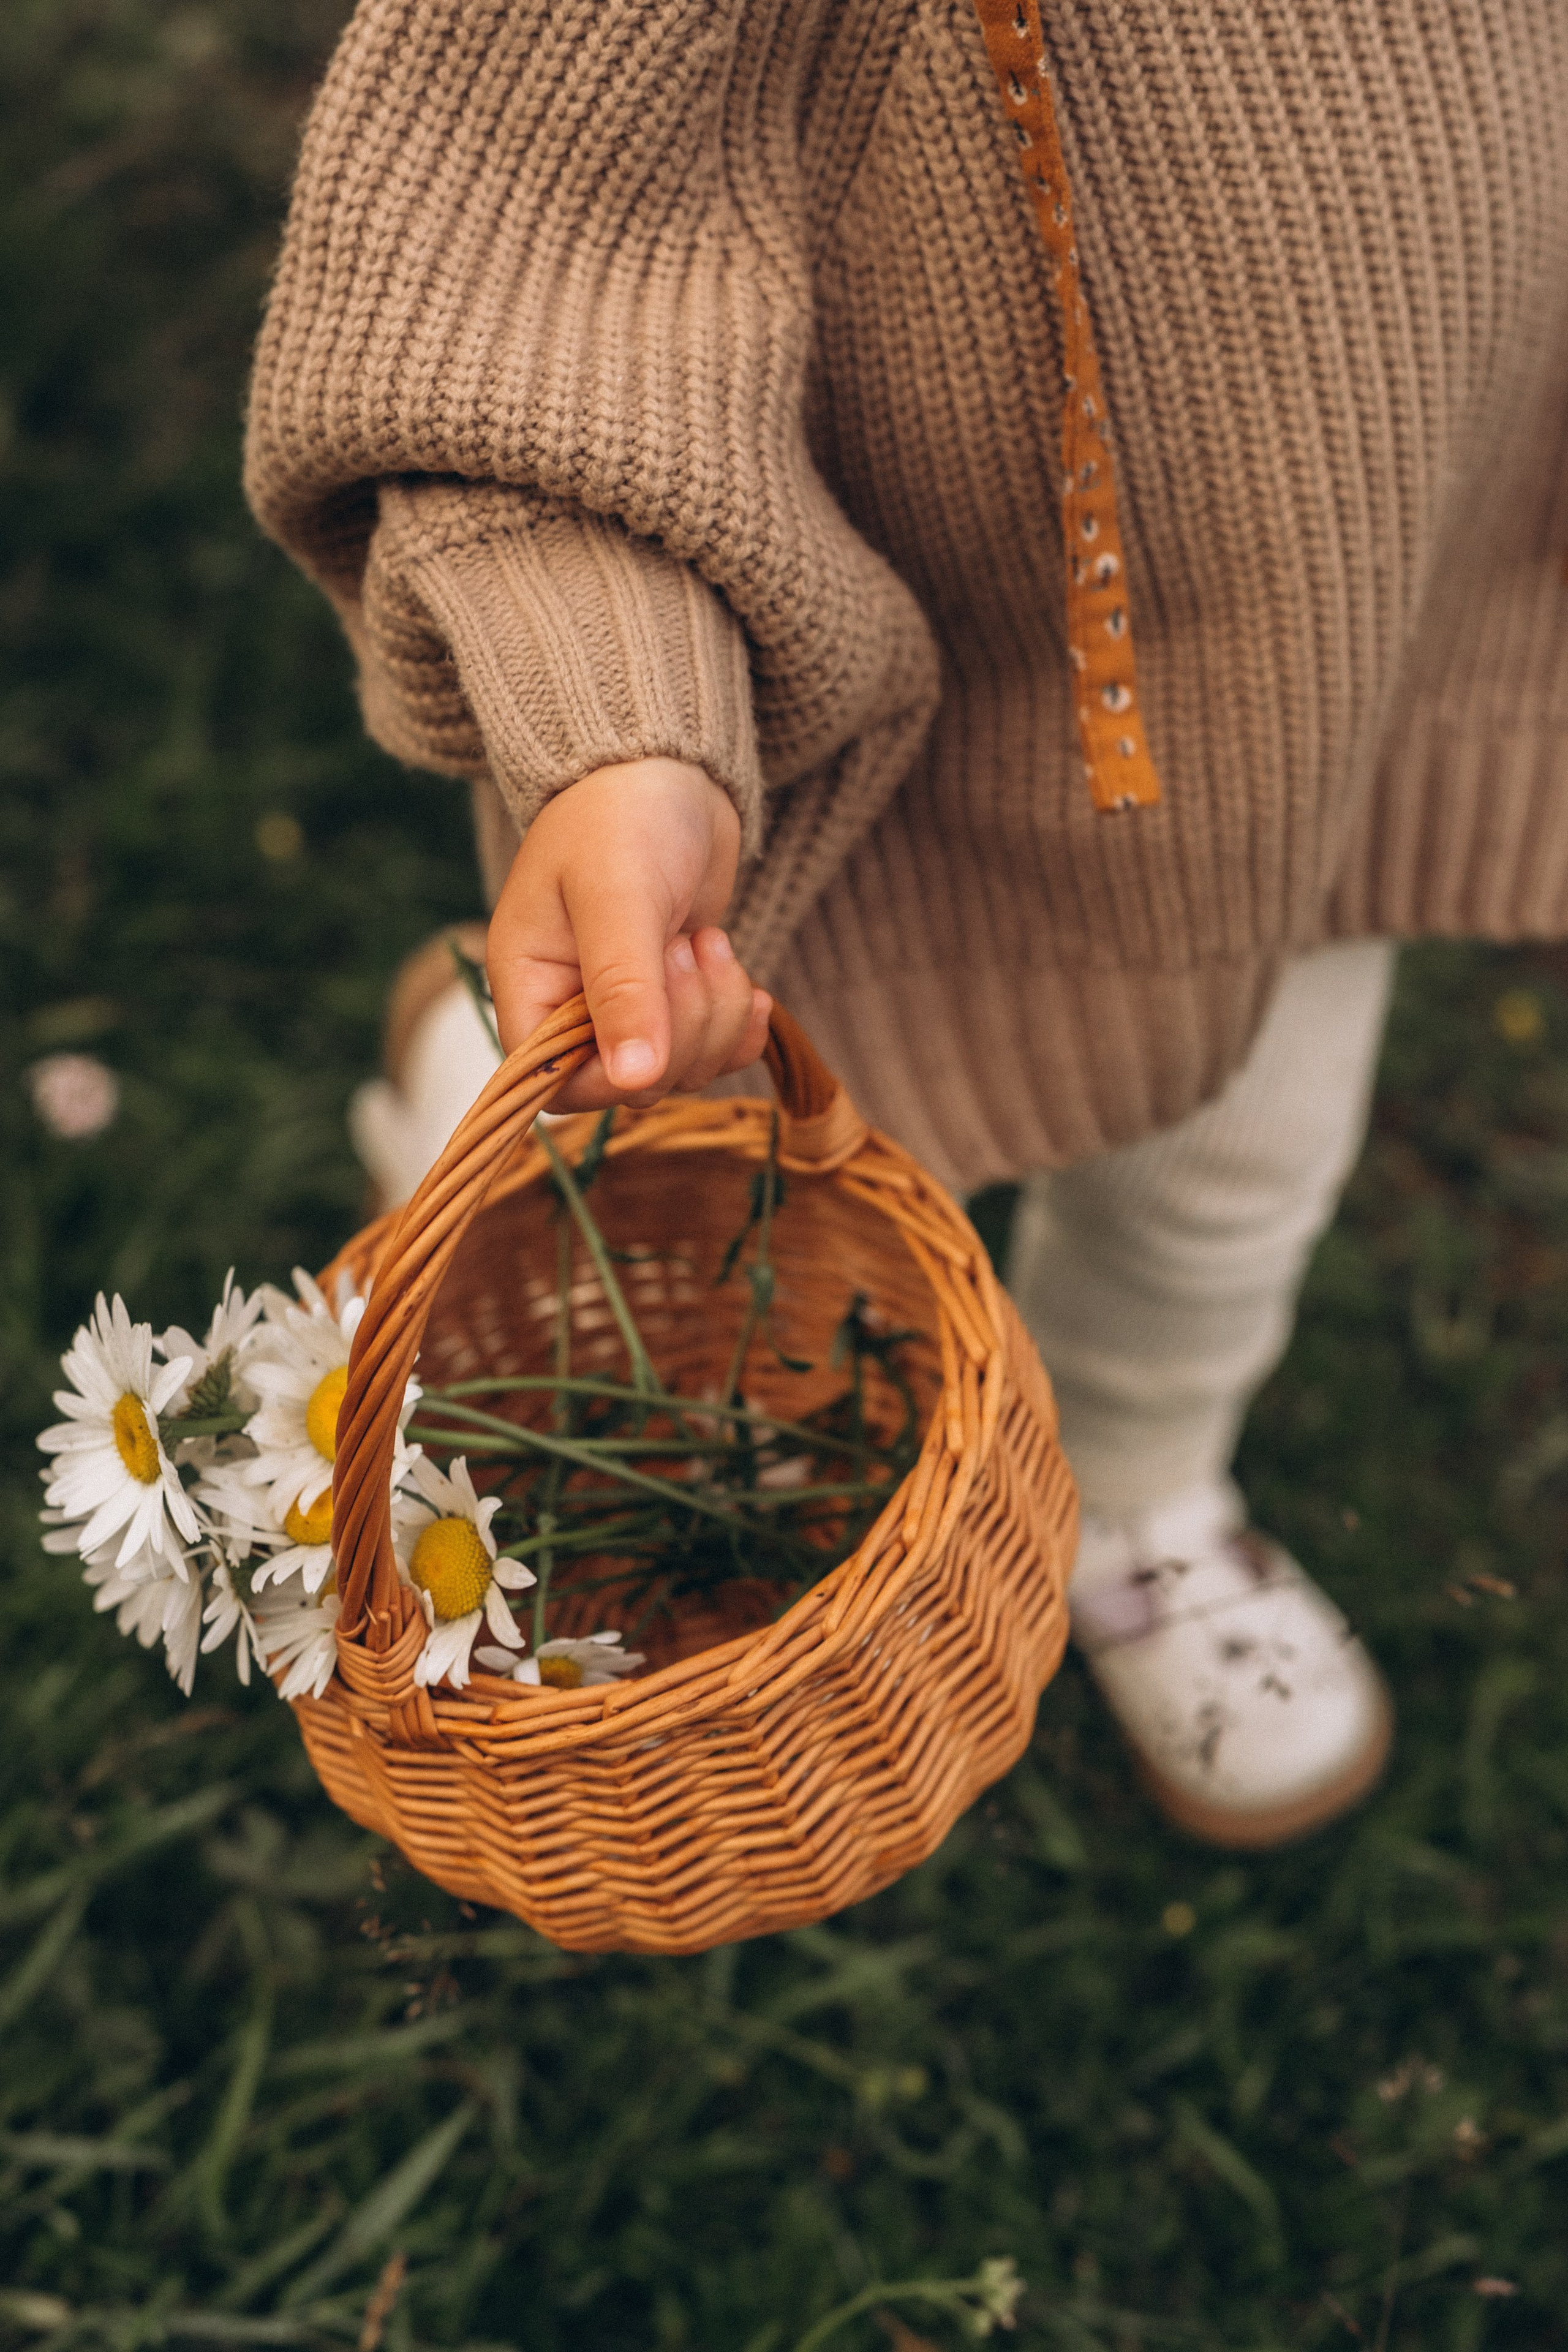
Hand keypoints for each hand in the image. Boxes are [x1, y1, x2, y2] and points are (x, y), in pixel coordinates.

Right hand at [487, 758, 771, 1110]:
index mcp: (528, 985)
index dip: (614, 1075)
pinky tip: (749, 985)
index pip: (556, 1083)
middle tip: (691, 949)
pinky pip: (711, 1053)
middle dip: (683, 1028)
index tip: (657, 1017)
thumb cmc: (620, 816)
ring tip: (709, 942)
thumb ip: (623, 989)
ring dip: (715, 1017)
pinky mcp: (674, 1000)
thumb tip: (632, 1079)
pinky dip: (738, 1026)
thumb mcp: (618, 897)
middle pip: (630, 1083)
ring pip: (678, 1071)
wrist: (666, 770)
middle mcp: (569, 1007)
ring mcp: (625, 1008)